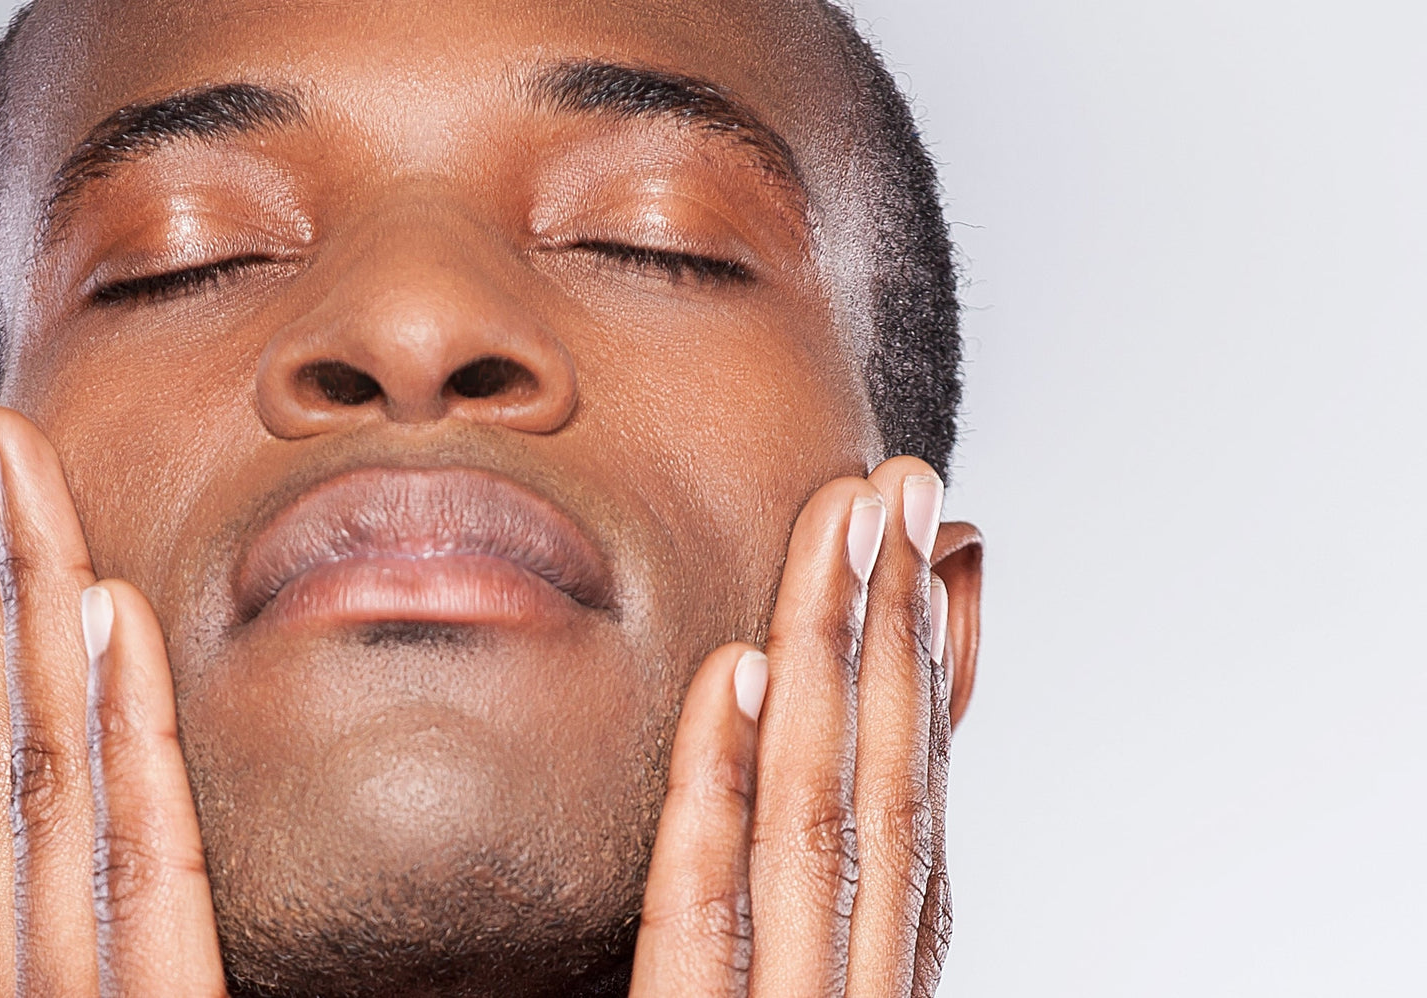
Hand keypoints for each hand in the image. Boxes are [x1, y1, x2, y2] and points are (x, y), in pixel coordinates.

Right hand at [0, 392, 227, 996]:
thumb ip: (90, 915)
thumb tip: (77, 784)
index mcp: (1, 953)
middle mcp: (11, 956)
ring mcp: (61, 987)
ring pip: (38, 755)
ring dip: (19, 590)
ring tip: (2, 453)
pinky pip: (137, 855)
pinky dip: (120, 723)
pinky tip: (111, 603)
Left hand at [630, 457, 980, 997]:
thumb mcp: (773, 997)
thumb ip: (787, 916)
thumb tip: (790, 735)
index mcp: (871, 987)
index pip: (910, 814)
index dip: (927, 678)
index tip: (929, 555)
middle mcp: (850, 996)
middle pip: (878, 794)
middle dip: (893, 632)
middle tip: (899, 490)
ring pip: (812, 822)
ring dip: (828, 661)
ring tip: (839, 529)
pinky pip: (701, 909)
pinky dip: (720, 784)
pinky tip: (735, 671)